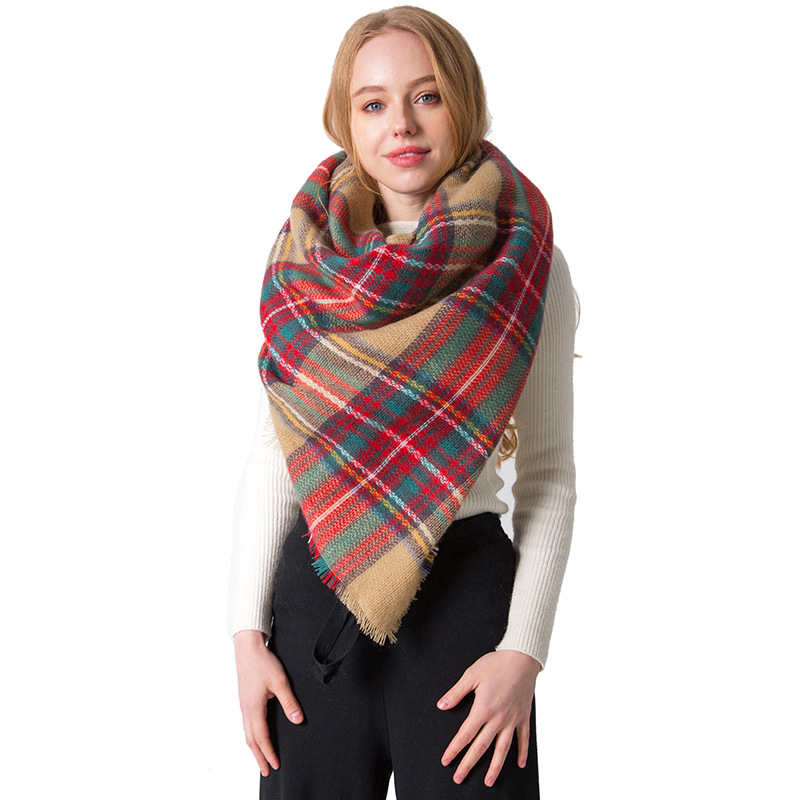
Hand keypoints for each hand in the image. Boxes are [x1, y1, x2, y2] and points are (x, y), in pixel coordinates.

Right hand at [234, 630, 303, 776]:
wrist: (248, 647)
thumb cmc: (263, 662)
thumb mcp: (280, 682)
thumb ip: (289, 702)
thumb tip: (298, 720)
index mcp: (253, 708)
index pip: (262, 738)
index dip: (269, 753)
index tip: (275, 765)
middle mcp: (246, 709)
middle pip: (251, 740)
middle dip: (259, 757)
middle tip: (266, 771)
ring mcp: (243, 705)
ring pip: (247, 733)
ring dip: (254, 747)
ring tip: (261, 757)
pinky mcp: (244, 699)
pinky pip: (246, 723)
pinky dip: (251, 735)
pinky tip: (257, 734)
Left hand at [437, 650, 541, 786]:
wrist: (522, 658)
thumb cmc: (496, 664)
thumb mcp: (471, 675)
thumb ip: (456, 693)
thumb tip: (441, 706)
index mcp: (483, 709)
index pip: (465, 735)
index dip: (454, 749)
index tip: (446, 761)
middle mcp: (498, 719)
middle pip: (481, 747)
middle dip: (468, 764)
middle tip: (459, 778)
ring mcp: (512, 719)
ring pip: (502, 749)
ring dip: (495, 767)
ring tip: (488, 781)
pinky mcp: (524, 716)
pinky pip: (523, 739)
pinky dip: (522, 752)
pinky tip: (520, 764)